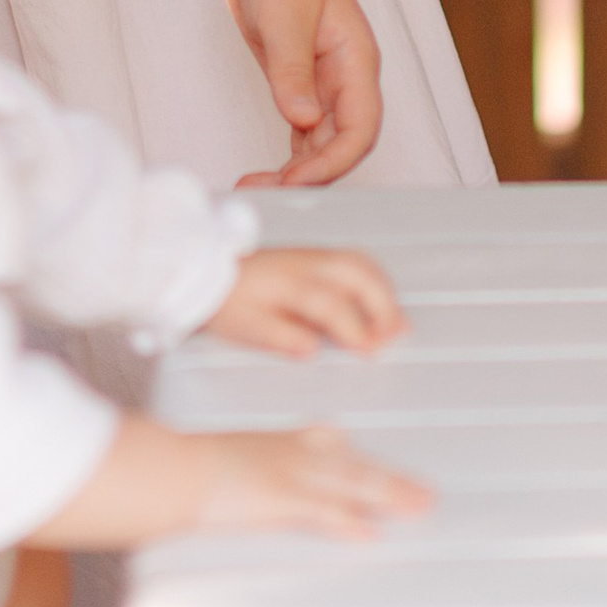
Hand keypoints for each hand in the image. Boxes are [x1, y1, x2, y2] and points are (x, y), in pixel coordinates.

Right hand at [182, 425, 428, 539]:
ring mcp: (288, 475)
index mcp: (271, 442)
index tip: (373, 455)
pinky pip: (324, 511)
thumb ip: (229, 464)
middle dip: (388, 479)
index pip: (321, 439)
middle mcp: (287, 454)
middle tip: (421, 491)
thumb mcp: (210, 456)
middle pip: (349, 465)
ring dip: (387, 496)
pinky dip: (349, 520)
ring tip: (418, 506)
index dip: (348, 451)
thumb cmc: (180, 464)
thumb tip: (224, 473)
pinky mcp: (282, 499)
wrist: (173, 468)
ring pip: (350, 484)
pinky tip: (370, 532)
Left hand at [204, 243, 403, 354]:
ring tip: (396, 323)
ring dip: (383, 291)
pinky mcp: (316, 255)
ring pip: (360, 263)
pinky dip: (375, 279)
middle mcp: (306, 263)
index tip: (369, 351)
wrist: (210, 270)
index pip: (330, 303)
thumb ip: (280, 338)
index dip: (353, 328)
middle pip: (355, 273)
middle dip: (381, 305)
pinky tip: (380, 300)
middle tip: (395, 337)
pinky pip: (354, 259)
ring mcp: (313, 255)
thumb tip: (312, 349)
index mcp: (287, 283)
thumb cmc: (228, 302)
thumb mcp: (246, 328)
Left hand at [225, 0, 381, 185]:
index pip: (361, 127)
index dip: (334, 161)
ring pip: (320, 144)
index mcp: (355, 59)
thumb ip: (292, 70)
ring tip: (259, 189)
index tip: (298, 181)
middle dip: (312, 175)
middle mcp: (344, 77)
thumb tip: (301, 120)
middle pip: (342, 144)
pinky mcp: (297, 82)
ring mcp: (322, 82)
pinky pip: (301, 132)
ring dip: (297, 172)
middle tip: (268, 192)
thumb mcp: (283, 15)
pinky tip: (266, 172)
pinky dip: (287, 156)